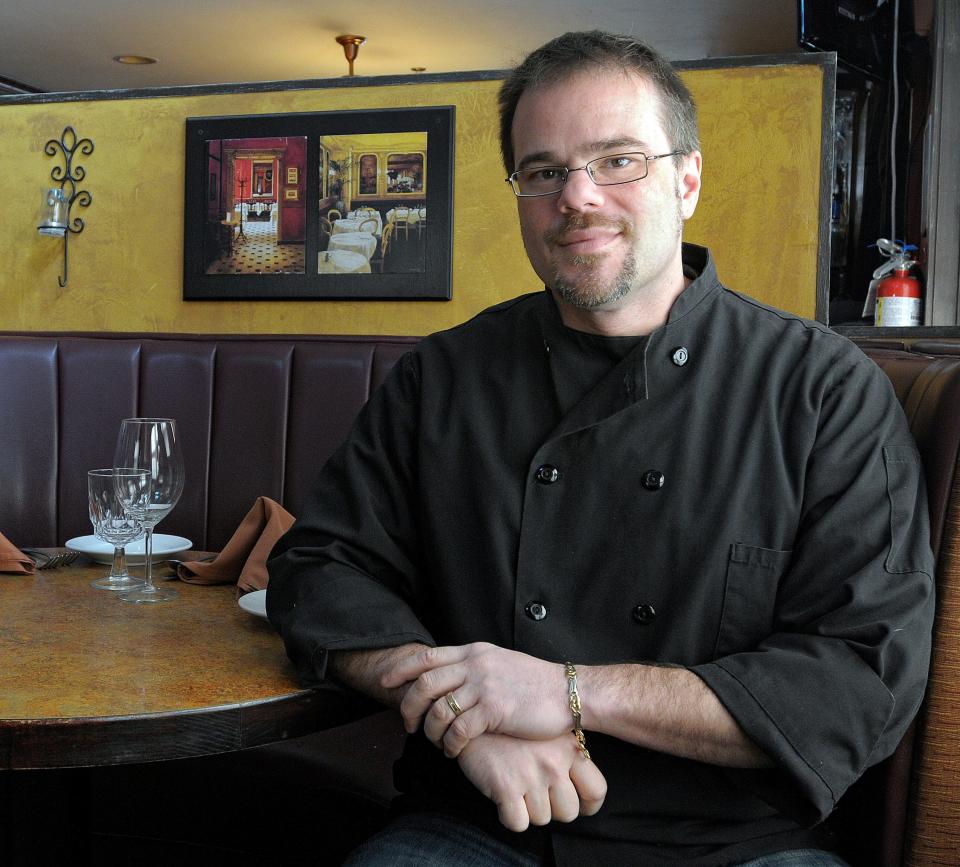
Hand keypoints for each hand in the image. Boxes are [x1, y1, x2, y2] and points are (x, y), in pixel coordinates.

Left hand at [381, 642, 568, 755]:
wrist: (566, 692)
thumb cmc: (534, 682)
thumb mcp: (499, 662)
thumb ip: (473, 666)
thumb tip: (446, 677)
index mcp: (474, 652)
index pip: (428, 657)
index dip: (403, 670)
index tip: (387, 682)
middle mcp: (475, 665)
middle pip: (425, 684)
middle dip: (409, 707)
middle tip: (409, 725)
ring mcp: (484, 686)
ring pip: (438, 710)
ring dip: (430, 732)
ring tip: (436, 743)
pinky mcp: (494, 710)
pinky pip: (458, 730)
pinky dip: (450, 744)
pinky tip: (453, 751)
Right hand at [457, 732, 605, 831]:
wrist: (471, 715)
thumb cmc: (509, 727)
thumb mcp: (545, 732)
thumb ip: (565, 755)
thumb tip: (577, 787)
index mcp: (568, 748)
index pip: (596, 790)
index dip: (587, 804)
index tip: (576, 804)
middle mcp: (554, 763)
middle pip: (568, 812)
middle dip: (552, 809)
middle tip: (536, 793)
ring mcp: (531, 776)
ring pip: (541, 819)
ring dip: (528, 810)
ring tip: (516, 787)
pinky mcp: (506, 787)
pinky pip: (518, 823)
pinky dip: (509, 816)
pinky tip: (502, 797)